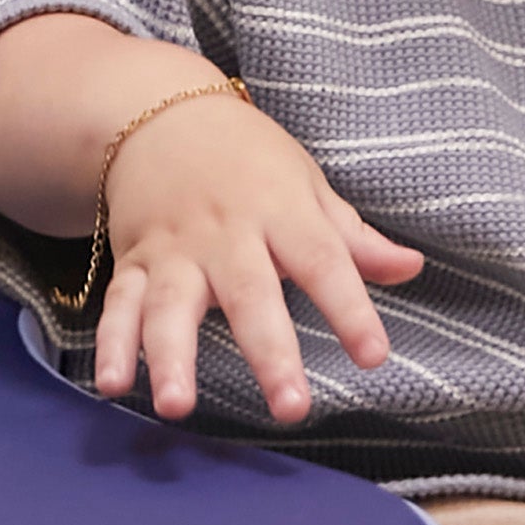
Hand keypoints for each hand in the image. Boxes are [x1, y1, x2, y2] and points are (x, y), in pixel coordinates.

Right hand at [88, 95, 423, 425]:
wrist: (161, 115)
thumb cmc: (249, 158)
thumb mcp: (307, 185)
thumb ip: (353, 238)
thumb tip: (412, 268)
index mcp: (280, 210)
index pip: (323, 262)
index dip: (350, 309)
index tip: (374, 356)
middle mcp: (226, 234)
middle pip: (250, 295)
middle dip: (269, 354)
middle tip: (291, 409)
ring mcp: (173, 250)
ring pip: (172, 306)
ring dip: (172, 358)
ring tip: (178, 407)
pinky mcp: (132, 263)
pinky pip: (120, 306)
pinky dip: (112, 345)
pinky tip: (113, 385)